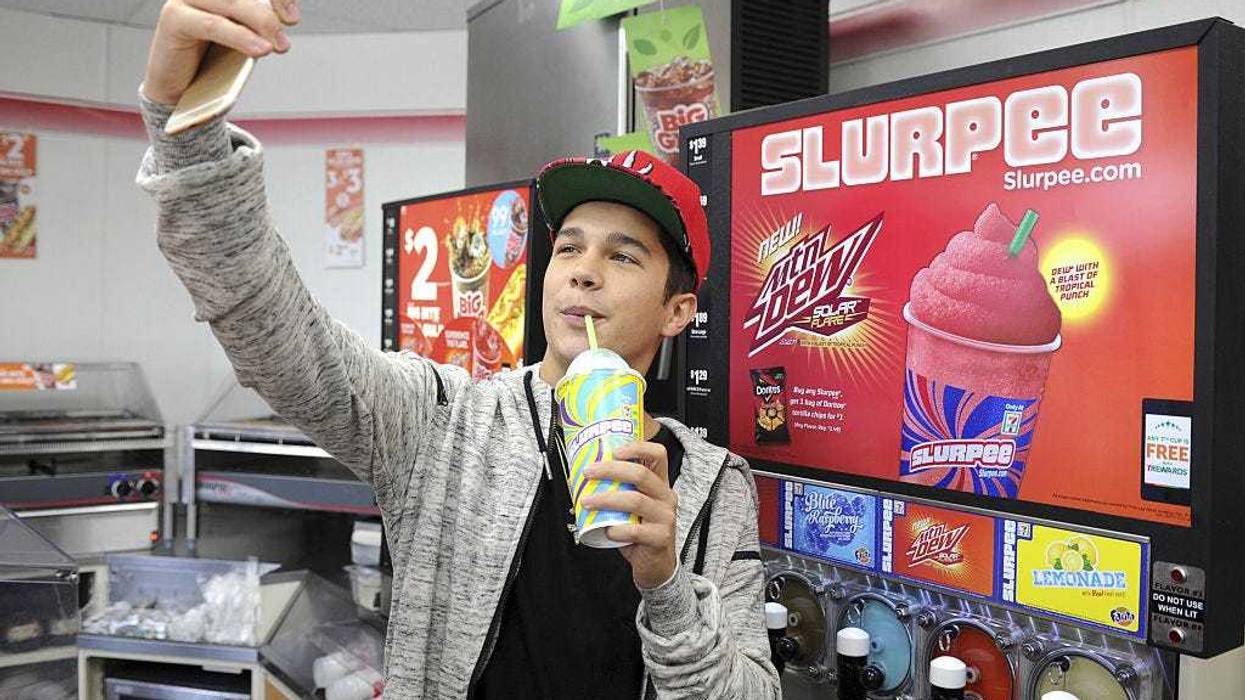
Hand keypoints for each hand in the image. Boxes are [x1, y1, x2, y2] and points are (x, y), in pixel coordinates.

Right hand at [142, 0, 299, 105]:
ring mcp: (185, 0)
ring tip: (278, 45)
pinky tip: (261, 49)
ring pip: (230, 3)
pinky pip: (212, 24)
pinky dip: (240, 37)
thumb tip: (285, 18)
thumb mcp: (245, 37)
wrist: (183, 89)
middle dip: (269, 12)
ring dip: (260, 21)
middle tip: (288, 31)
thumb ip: (259, 24)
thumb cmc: (215, 61)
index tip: (292, 17)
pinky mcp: (174, 18)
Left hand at [580, 441, 678, 589]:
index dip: (637, 447)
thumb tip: (582, 479)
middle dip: (610, 470)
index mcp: (659, 484)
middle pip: (641, 474)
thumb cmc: (640, 533)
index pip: (657, 454)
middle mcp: (665, 497)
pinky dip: (617, 529)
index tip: (613, 450)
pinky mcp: (660, 537)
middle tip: (588, 472)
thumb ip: (617, 491)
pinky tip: (607, 531)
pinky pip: (635, 530)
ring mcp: (665, 517)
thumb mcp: (632, 508)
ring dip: (606, 499)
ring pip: (635, 500)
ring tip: (587, 502)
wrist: (655, 566)